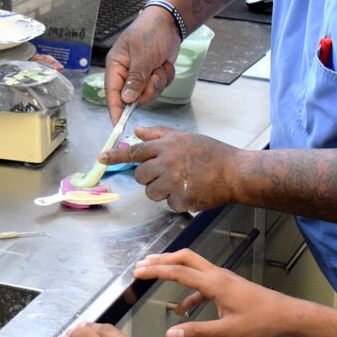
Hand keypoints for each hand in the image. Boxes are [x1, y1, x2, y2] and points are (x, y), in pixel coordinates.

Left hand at [100, 126, 241, 211]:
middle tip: (167, 174)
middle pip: (141, 176)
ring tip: (182, 183)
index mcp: (167, 146)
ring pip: (151, 192)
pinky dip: (178, 201)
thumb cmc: (212, 153)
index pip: (135, 151)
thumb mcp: (185, 138)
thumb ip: (159, 135)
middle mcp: (167, 163)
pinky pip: (168, 204)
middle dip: (149, 178)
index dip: (116, 156)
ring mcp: (173, 182)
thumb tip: (136, 132)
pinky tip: (192, 191)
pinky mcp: (181, 199)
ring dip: (162, 191)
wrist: (234, 172)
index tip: (102, 158)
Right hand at [105, 9, 180, 122]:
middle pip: (134, 98)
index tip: (118, 126)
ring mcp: (140, 76)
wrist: (169, 22)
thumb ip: (135, 79)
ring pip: (149, 94)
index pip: (112, 94)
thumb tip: (126, 100)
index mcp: (116, 67)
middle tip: (154, 74)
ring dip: (159, 81)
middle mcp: (126, 74)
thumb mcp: (143, 56)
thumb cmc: (150, 32)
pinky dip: (166, 76)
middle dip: (148, 89)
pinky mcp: (153, 76)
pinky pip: (160, 87)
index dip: (115, 111)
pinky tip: (164, 63)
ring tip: (160, 64)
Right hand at [134, 249, 296, 336]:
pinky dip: (188, 291)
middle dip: (162, 260)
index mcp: (214, 283)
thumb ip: (197, 332)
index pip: (179, 271)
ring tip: (154, 276)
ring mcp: (222, 279)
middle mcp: (216, 275)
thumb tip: (170, 334)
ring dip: (173, 269)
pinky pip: (201, 282)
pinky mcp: (227, 286)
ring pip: (192, 266)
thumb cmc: (259, 321)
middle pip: (184, 258)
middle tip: (141, 266)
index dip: (156, 270)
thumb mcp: (227, 332)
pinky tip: (182, 309)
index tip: (138, 271)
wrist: (284, 314)